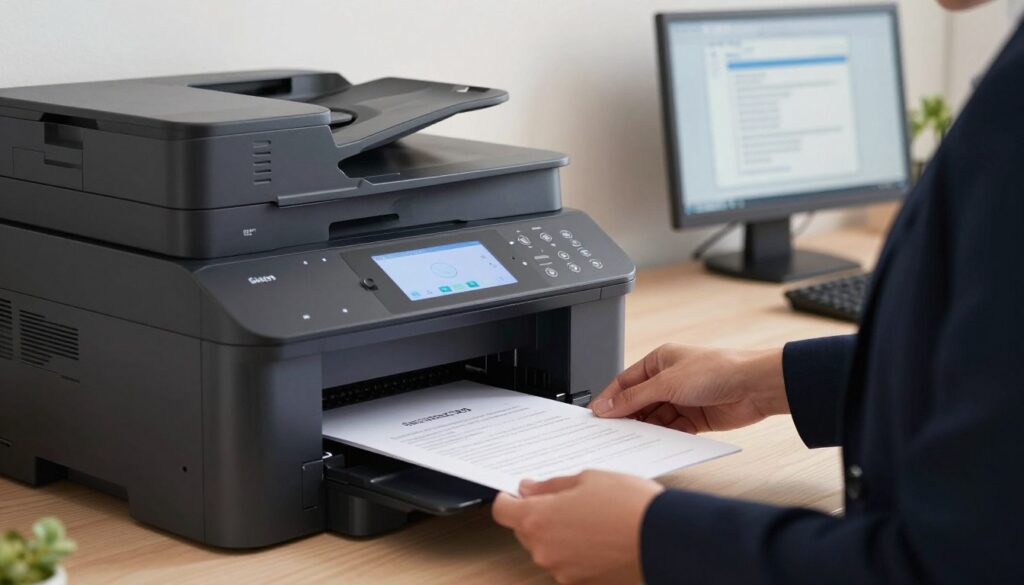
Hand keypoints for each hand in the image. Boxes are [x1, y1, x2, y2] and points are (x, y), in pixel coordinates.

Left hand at [492, 470, 663, 584]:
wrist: (663, 540)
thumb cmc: (629, 506)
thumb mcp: (587, 479)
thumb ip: (551, 486)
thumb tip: (529, 489)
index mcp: (539, 520)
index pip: (503, 511)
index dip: (507, 499)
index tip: (515, 494)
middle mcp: (545, 550)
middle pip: (524, 531)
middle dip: (536, 514)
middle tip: (563, 499)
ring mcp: (562, 570)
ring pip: (546, 548)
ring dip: (557, 533)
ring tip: (590, 516)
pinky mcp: (581, 582)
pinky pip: (567, 562)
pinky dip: (575, 550)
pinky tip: (598, 535)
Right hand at [590, 343, 787, 432]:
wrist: (755, 386)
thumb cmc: (717, 370)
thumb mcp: (666, 383)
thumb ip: (634, 397)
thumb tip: (606, 406)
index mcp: (659, 361)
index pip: (626, 382)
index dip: (610, 399)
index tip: (597, 416)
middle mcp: (670, 379)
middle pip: (639, 402)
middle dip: (627, 417)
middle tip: (612, 433)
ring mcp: (683, 399)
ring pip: (655, 418)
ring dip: (646, 429)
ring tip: (633, 442)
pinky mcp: (696, 418)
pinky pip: (673, 430)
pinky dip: (665, 437)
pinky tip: (657, 444)